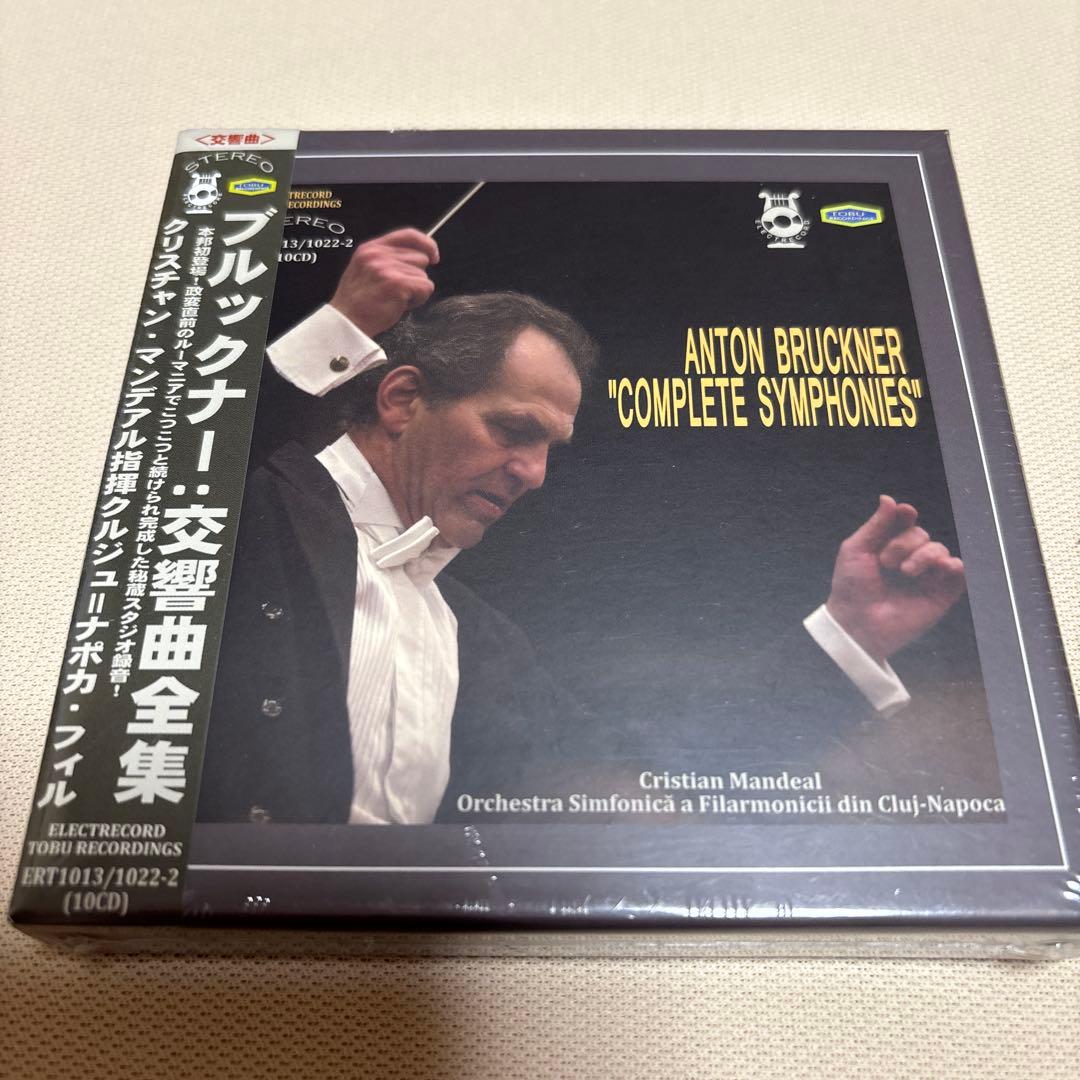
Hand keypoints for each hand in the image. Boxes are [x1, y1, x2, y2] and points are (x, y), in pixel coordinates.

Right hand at [329, 228, 439, 336]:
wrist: (347, 322)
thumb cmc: (357, 302)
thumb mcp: (364, 269)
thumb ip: (386, 258)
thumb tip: (418, 255)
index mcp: (371, 248)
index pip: (408, 235)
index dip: (426, 243)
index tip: (433, 254)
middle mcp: (379, 255)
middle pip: (420, 257)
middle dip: (415, 276)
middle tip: (398, 290)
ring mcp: (389, 268)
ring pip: (423, 275)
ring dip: (415, 290)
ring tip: (395, 298)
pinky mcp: (399, 284)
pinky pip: (426, 287)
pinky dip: (419, 299)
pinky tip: (401, 304)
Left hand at [826, 495, 965, 662]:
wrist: (858, 623)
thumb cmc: (851, 587)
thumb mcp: (856, 550)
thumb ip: (876, 524)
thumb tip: (890, 498)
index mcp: (888, 546)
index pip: (905, 522)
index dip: (906, 516)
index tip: (905, 513)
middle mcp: (909, 558)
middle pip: (920, 534)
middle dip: (904, 543)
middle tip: (886, 563)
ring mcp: (926, 576)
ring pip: (939, 549)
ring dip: (922, 555)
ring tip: (905, 573)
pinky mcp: (941, 593)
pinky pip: (959, 572)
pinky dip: (954, 565)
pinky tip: (943, 567)